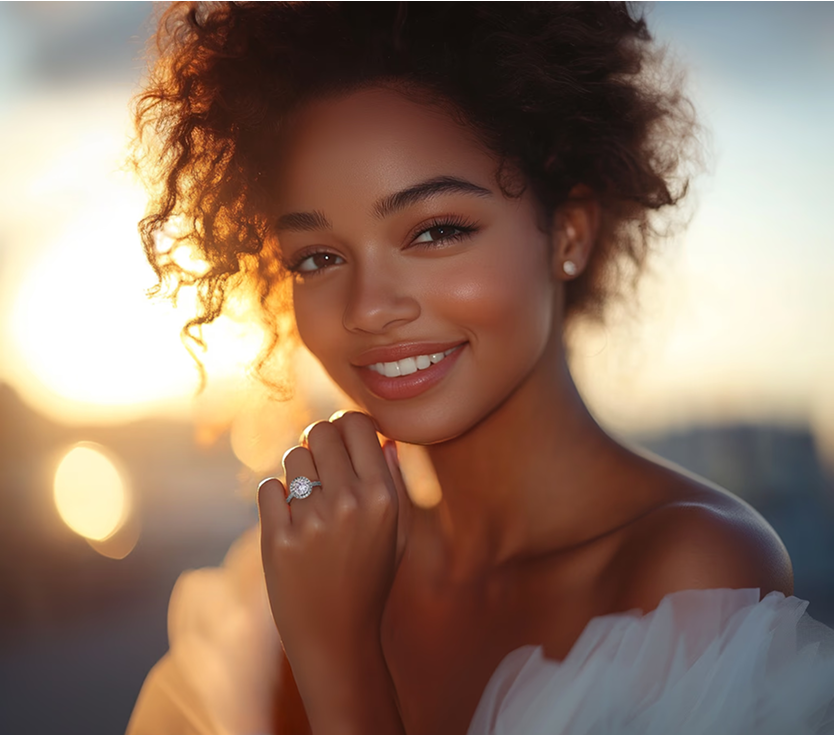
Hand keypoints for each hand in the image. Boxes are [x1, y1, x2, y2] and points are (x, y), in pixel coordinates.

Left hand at [257, 411, 411, 715]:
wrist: (337, 636)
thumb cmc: (370, 579)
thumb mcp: (396, 531)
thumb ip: (393, 480)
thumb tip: (383, 437)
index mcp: (382, 496)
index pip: (357, 425)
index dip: (346, 425)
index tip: (342, 437)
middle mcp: (348, 503)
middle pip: (320, 432)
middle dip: (317, 440)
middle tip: (319, 461)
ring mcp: (311, 521)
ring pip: (292, 457)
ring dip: (297, 470)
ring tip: (307, 498)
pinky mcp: (277, 540)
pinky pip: (268, 488)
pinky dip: (276, 498)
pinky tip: (290, 520)